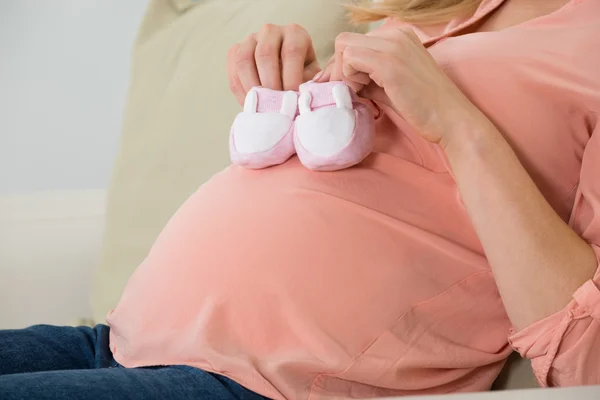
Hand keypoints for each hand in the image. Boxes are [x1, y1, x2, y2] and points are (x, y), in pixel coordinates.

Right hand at [227, 24, 320, 104]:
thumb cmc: (301, 76)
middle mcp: (271, 31)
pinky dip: (240, 89)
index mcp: (294, 33)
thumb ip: (310, 84)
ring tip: (260, 106)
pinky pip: (233, 68)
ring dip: (251, 86)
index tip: (293, 98)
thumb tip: (304, 95)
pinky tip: (249, 103)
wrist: (285, 73)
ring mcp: (250, 39)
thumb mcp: (312, 77)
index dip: (291, 76)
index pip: (291, 51)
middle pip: (265, 53)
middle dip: (270, 83)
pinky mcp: (236, 50)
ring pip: (244, 59)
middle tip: (275, 104)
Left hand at [318, 29, 483, 145]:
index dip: (344, 66)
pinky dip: (348, 78)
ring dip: (343, 74)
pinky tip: (363, 93)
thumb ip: (369, 78)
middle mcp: (396, 34)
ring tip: (360, 93)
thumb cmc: (424, 107)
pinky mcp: (389, 63)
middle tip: (352, 91)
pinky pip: (350, 59)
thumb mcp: (392, 86)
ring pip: (344, 47)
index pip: (355, 42)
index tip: (349, 87)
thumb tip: (343, 80)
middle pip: (345, 41)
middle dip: (339, 69)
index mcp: (399, 36)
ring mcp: (393, 46)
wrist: (451, 119)